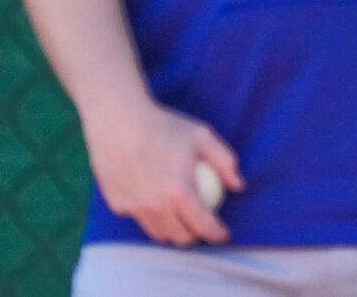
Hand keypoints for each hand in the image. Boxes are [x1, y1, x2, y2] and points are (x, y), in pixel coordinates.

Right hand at [80, 94, 245, 246]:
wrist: (118, 119)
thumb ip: (225, 162)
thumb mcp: (202, 136)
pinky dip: (150, 216)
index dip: (217, 234)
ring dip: (173, 232)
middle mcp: (156, 206)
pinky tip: (156, 203)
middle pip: (180, 238)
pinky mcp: (117, 204)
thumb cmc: (164, 125)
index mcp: (179, 192)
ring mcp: (134, 208)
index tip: (223, 233)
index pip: (203, 226)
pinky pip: (139, 218)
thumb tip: (238, 185)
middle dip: (196, 237)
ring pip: (158, 234)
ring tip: (181, 221)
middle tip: (202, 226)